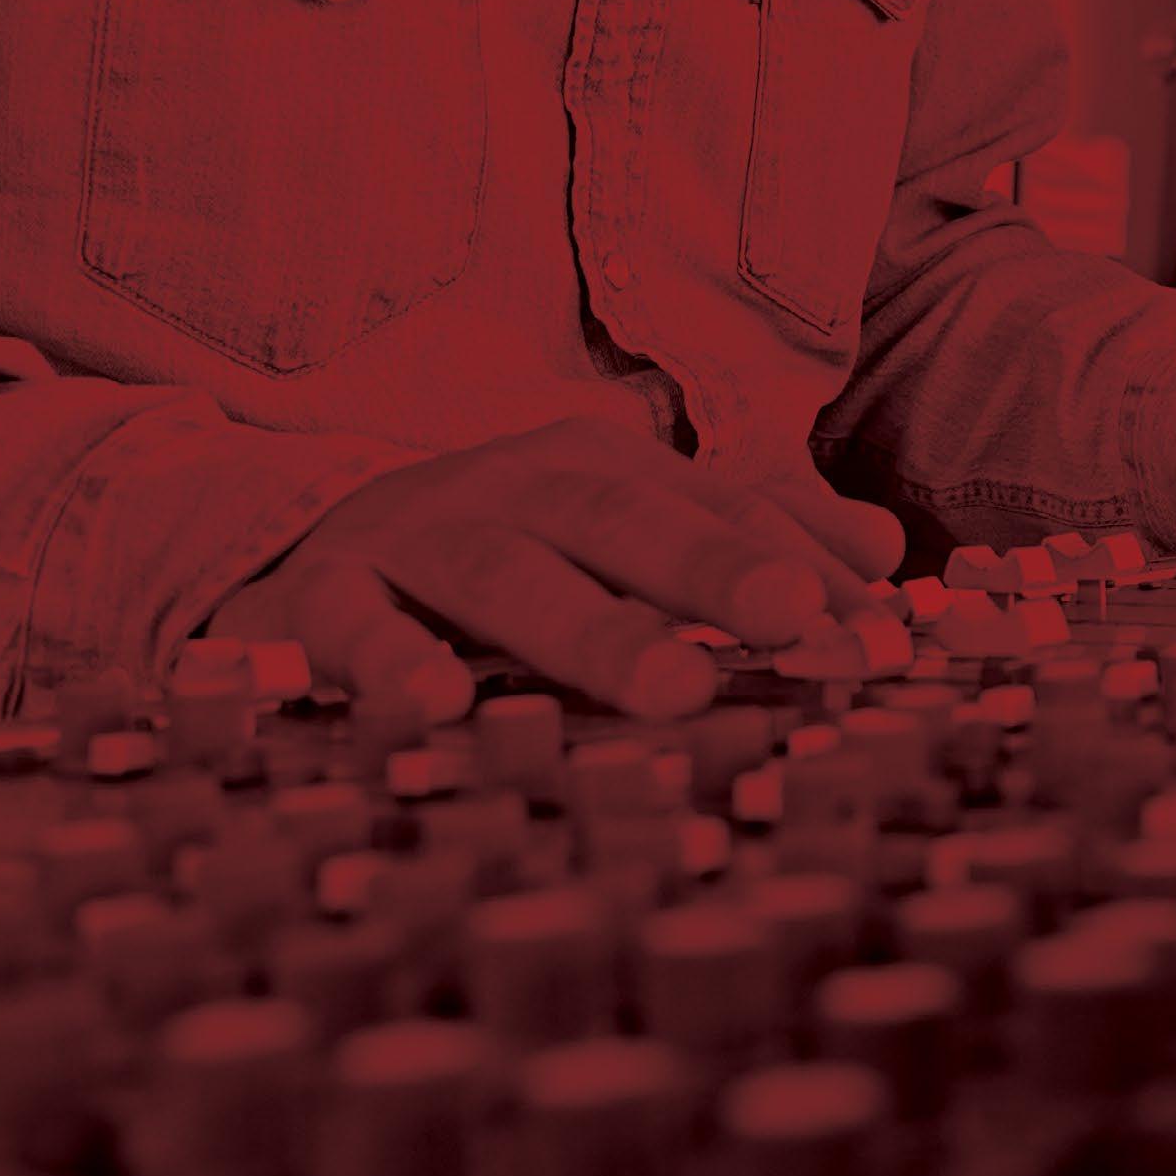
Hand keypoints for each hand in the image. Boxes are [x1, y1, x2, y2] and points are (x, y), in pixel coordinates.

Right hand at [203, 416, 906, 723]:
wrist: (291, 550)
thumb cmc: (489, 559)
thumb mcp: (614, 540)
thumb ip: (745, 544)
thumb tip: (884, 554)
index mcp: (590, 468)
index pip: (711, 506)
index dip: (798, 563)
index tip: (880, 630)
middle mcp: (507, 488)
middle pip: (620, 517)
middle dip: (712, 566)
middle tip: (797, 618)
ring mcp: (412, 537)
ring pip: (505, 574)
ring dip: (589, 625)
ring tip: (672, 682)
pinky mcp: (319, 597)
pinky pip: (352, 627)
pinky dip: (389, 661)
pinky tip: (439, 706)